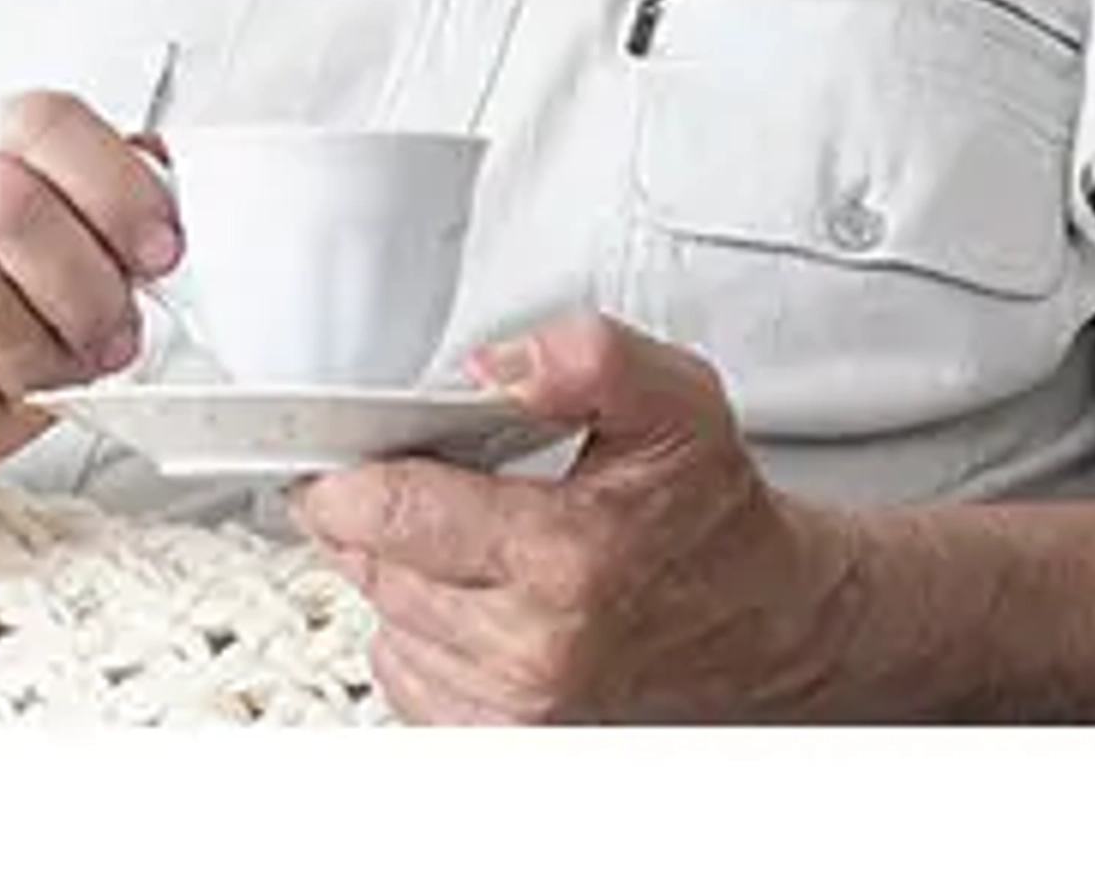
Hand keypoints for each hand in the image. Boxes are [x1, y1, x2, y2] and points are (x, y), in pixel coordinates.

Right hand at [0, 89, 178, 537]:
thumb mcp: (46, 297)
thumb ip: (100, 248)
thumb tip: (172, 216)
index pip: (41, 121)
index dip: (117, 182)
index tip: (162, 252)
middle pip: (10, 203)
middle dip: (87, 287)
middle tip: (113, 342)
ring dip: (38, 358)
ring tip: (44, 383)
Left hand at [290, 313, 848, 723]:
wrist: (755, 616)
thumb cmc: (707, 511)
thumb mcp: (677, 401)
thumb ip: (589, 360)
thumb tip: (491, 369)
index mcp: (569, 557)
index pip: (394, 514)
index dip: (348, 476)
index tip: (339, 455)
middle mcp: (534, 645)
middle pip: (375, 561)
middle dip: (386, 512)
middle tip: (439, 478)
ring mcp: (515, 701)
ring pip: (382, 614)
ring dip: (404, 569)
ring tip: (477, 538)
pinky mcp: (501, 734)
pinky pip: (401, 668)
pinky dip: (420, 627)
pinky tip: (479, 594)